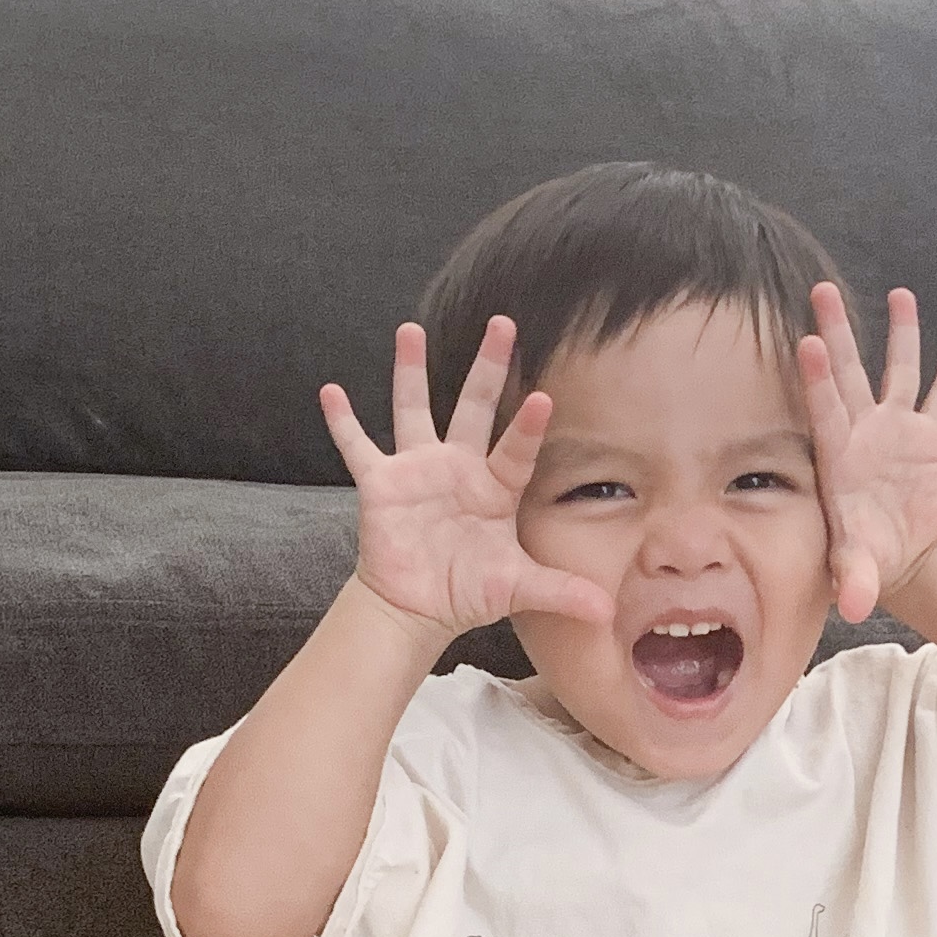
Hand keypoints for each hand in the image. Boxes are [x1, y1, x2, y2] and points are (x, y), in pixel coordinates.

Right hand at [320, 317, 613, 640]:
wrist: (417, 609)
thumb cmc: (468, 591)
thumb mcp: (518, 589)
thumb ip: (560, 592)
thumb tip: (605, 613)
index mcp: (496, 487)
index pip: (517, 449)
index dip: (529, 426)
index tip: (545, 398)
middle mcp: (459, 467)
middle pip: (475, 406)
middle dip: (489, 366)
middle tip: (503, 323)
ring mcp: (418, 470)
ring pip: (414, 409)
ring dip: (410, 371)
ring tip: (410, 330)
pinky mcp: (381, 484)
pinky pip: (358, 447)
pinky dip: (343, 422)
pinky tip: (330, 392)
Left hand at [796, 284, 936, 623]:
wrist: (898, 551)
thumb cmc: (868, 556)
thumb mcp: (861, 568)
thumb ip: (855, 580)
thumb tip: (853, 607)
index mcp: (839, 457)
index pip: (824, 410)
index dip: (816, 379)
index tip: (803, 342)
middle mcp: (863, 433)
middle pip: (848, 373)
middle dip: (836, 333)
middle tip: (822, 289)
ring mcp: (896, 430)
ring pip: (897, 373)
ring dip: (899, 335)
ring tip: (900, 294)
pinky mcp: (928, 439)